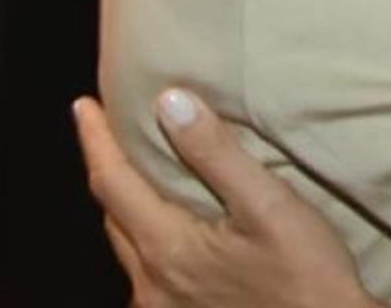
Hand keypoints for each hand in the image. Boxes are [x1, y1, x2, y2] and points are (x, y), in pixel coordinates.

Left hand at [73, 91, 379, 307]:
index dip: (95, 140)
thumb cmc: (305, 276)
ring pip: (128, 246)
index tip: (85, 106)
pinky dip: (146, 236)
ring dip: (127, 206)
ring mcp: (162, 307)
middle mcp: (151, 282)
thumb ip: (217, 154)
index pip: (112, 182)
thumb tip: (171, 102)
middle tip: (110, 133)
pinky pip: (146, 271)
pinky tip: (169, 229)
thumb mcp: (268, 205)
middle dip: (108, 170)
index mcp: (165, 247)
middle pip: (113, 215)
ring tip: (139, 174)